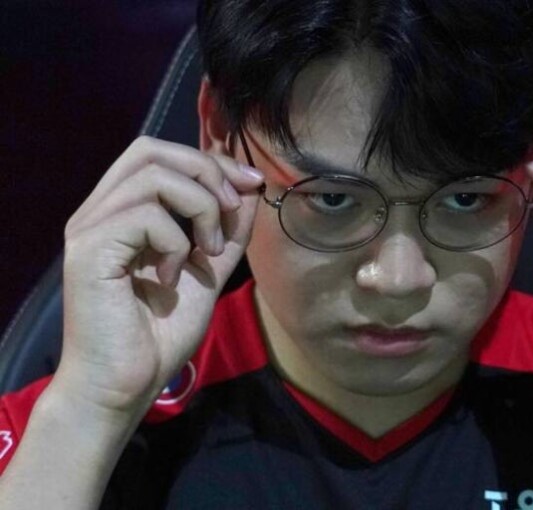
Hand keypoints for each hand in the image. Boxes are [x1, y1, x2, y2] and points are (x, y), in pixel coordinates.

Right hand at [57, 136, 261, 416]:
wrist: (126, 385)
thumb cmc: (159, 334)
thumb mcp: (207, 272)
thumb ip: (225, 232)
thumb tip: (250, 189)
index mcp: (122, 211)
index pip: (160, 154)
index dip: (211, 160)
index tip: (251, 185)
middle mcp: (99, 211)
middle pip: (152, 150)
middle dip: (206, 172)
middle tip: (230, 212)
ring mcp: (90, 228)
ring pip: (154, 175)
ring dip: (199, 208)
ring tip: (205, 253)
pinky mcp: (89, 250)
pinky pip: (146, 216)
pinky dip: (175, 243)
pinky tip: (171, 277)